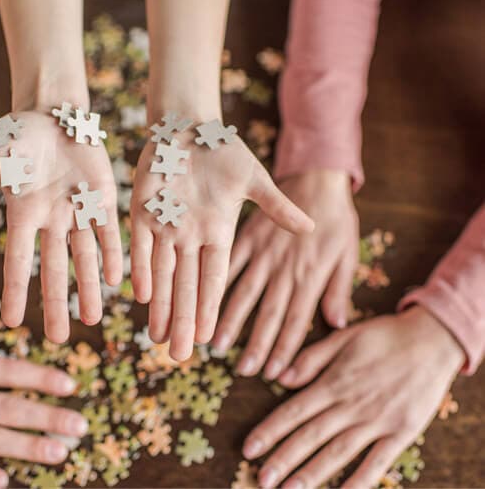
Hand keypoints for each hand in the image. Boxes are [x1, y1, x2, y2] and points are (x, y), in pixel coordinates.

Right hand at [0, 110, 122, 341]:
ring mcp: (78, 213)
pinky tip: (116, 281)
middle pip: (54, 269)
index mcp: (22, 215)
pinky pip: (108, 233)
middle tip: (58, 340)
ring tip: (92, 320)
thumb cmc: (16, 132)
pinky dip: (113, 255)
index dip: (15, 291)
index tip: (10, 323)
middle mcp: (50, 221)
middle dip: (57, 303)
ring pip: (85, 257)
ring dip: (89, 287)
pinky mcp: (103, 200)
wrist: (55, 113)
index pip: (18, 260)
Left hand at [129, 121, 314, 360]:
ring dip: (160, 306)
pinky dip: (142, 270)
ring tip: (156, 338)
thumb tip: (312, 229)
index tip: (210, 339)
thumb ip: (276, 206)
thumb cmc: (223, 152)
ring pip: (162, 275)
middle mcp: (190, 237)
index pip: (213, 279)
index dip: (210, 308)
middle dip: (182, 320)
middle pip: (186, 287)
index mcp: (217, 233)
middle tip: (177, 355)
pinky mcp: (143, 213)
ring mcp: (165, 227)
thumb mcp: (253, 180)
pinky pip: (142, 248)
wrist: (188, 127)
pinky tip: (141, 296)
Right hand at [213, 169, 357, 377]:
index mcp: (310, 275)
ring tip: (215, 344)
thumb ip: (339, 288)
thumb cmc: (337, 217)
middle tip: (243, 370)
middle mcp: (283, 268)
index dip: (286, 348)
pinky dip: (214, 282)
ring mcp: (262, 252)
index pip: (296, 319)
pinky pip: (228, 263)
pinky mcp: (247, 236)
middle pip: (269, 313)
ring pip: (244, 292)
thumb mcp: (349, 252)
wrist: (316, 176)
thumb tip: (337, 323)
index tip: (274, 372)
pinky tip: (201, 299)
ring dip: (230, 320)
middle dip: (256, 344)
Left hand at [242, 307, 464, 488]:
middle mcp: (351, 404)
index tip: (249, 449)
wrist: (432, 340)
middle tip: (261, 478)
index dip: (269, 431)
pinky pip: (377, 461)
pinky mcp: (401, 432)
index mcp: (333, 381)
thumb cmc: (383, 337)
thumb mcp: (342, 337)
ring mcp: (376, 421)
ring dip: (312, 473)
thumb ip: (310, 358)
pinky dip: (360, 480)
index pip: (293, 411)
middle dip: (283, 459)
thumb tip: (280, 378)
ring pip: (338, 452)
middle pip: (310, 436)